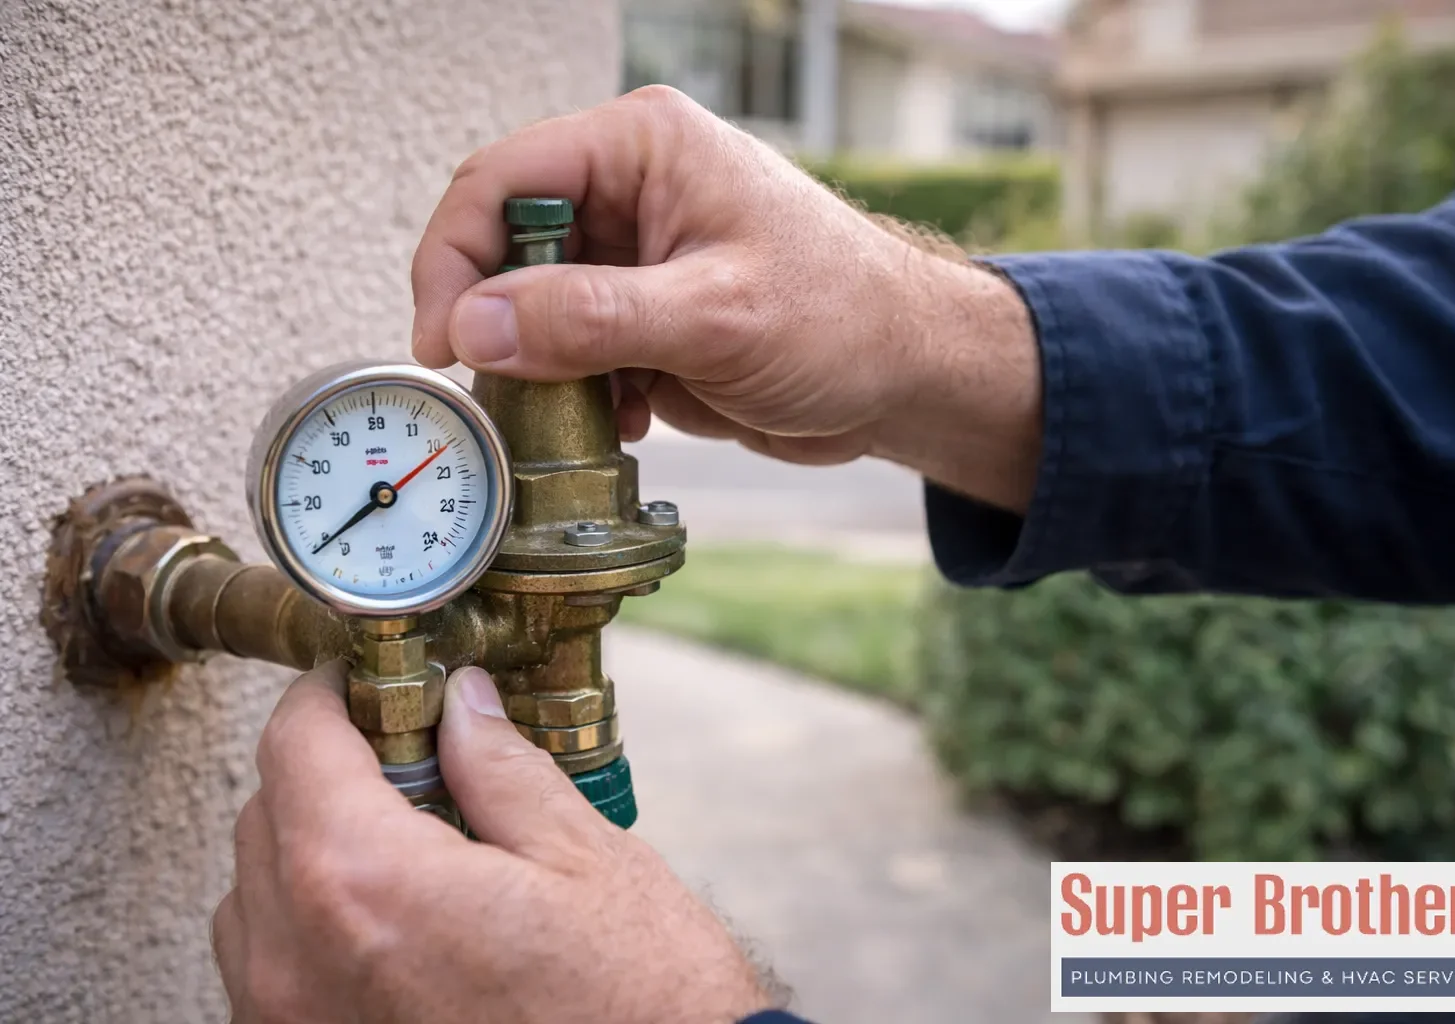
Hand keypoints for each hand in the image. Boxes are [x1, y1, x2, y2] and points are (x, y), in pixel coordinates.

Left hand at [212, 662, 772, 1023]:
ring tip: (411, 843)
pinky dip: (312, 920)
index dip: (331, 695)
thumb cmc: (636, 1001)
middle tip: (413, 757)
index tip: (369, 684)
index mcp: (368, 884)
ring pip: (255, 894)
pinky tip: (398, 917)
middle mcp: (301, 961)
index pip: (295, 745)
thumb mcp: (585, 857)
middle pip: (265, 814)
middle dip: (328, 768)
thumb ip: (501, 768)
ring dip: (312, 847)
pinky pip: (272, 967)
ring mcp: (294, 1023)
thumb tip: (462, 706)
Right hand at [411, 86, 1042, 512]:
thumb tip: (476, 325)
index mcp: (642, 147)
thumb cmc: (845, 316)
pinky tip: (622, 418)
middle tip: (493, 390)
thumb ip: (591, 318)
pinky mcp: (647, 316)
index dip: (453, 259)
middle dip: (494, 320)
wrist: (908, 374)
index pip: (501, 181)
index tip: (443, 342)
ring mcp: (637, 257)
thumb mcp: (714, 316)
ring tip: (570, 412)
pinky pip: (575, 349)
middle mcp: (630, 192)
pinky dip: (578, 390)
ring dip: (538, 366)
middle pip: (507, 245)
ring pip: (535, 307)